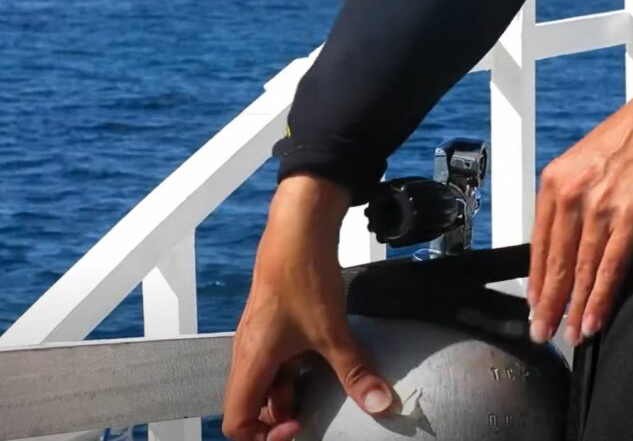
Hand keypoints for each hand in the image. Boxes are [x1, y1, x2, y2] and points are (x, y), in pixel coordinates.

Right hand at [222, 175, 393, 439]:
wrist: (298, 230)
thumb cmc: (302, 275)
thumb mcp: (333, 331)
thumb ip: (355, 372)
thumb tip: (380, 403)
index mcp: (252, 361)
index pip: (235, 421)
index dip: (263, 435)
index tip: (299, 427)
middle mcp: (249, 353)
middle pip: (253, 406)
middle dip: (282, 418)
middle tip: (316, 417)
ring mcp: (260, 340)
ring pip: (269, 384)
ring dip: (294, 394)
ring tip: (328, 393)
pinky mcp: (274, 326)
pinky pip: (279, 362)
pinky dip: (300, 372)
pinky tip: (328, 365)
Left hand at [527, 48, 632, 346]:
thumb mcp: (589, 161)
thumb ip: (577, 195)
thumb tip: (575, 234)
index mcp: (555, 181)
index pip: (538, 241)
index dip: (537, 278)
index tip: (534, 303)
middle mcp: (570, 195)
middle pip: (554, 261)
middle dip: (548, 302)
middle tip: (543, 331)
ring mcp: (598, 208)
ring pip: (579, 270)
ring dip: (574, 308)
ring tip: (569, 334)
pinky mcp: (629, 217)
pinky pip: (610, 267)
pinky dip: (600, 298)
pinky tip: (593, 320)